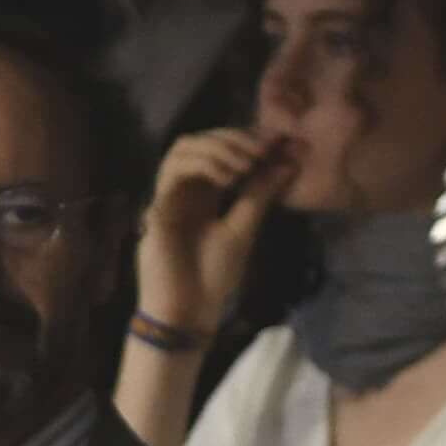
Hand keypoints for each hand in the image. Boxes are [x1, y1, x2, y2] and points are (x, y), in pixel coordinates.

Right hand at [136, 127, 288, 338]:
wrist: (189, 308)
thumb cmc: (214, 274)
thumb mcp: (244, 228)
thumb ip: (260, 195)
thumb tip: (288, 164)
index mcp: (206, 193)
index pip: (219, 151)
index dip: (245, 139)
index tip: (277, 141)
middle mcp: (185, 188)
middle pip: (200, 141)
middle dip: (233, 138)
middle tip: (263, 149)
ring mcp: (168, 194)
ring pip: (183, 148)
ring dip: (218, 148)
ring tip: (246, 164)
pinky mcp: (157, 205)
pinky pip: (173, 171)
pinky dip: (203, 165)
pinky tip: (228, 177)